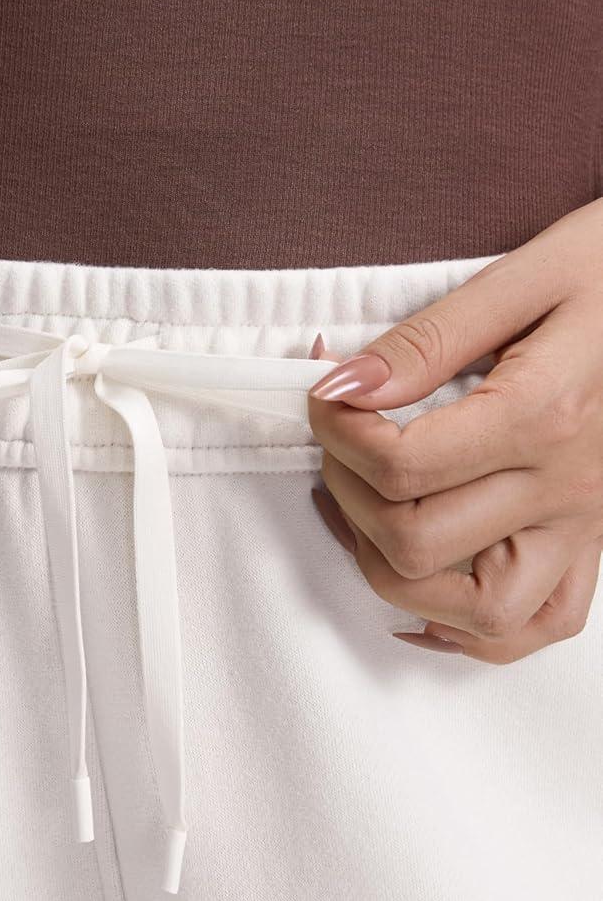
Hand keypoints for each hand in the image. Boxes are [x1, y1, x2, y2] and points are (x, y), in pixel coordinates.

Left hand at [305, 196, 602, 663]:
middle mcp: (567, 487)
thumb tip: (345, 386)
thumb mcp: (526, 275)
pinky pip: (541, 623)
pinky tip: (430, 583)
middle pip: (418, 546)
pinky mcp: (594, 539)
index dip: (335, 433)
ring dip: (398, 573)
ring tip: (370, 509)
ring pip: (478, 614)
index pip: (400, 467)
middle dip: (349, 495)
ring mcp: (584, 524)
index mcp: (544, 414)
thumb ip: (428, 339)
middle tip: (340, 441)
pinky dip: (474, 625)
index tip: (324, 393)